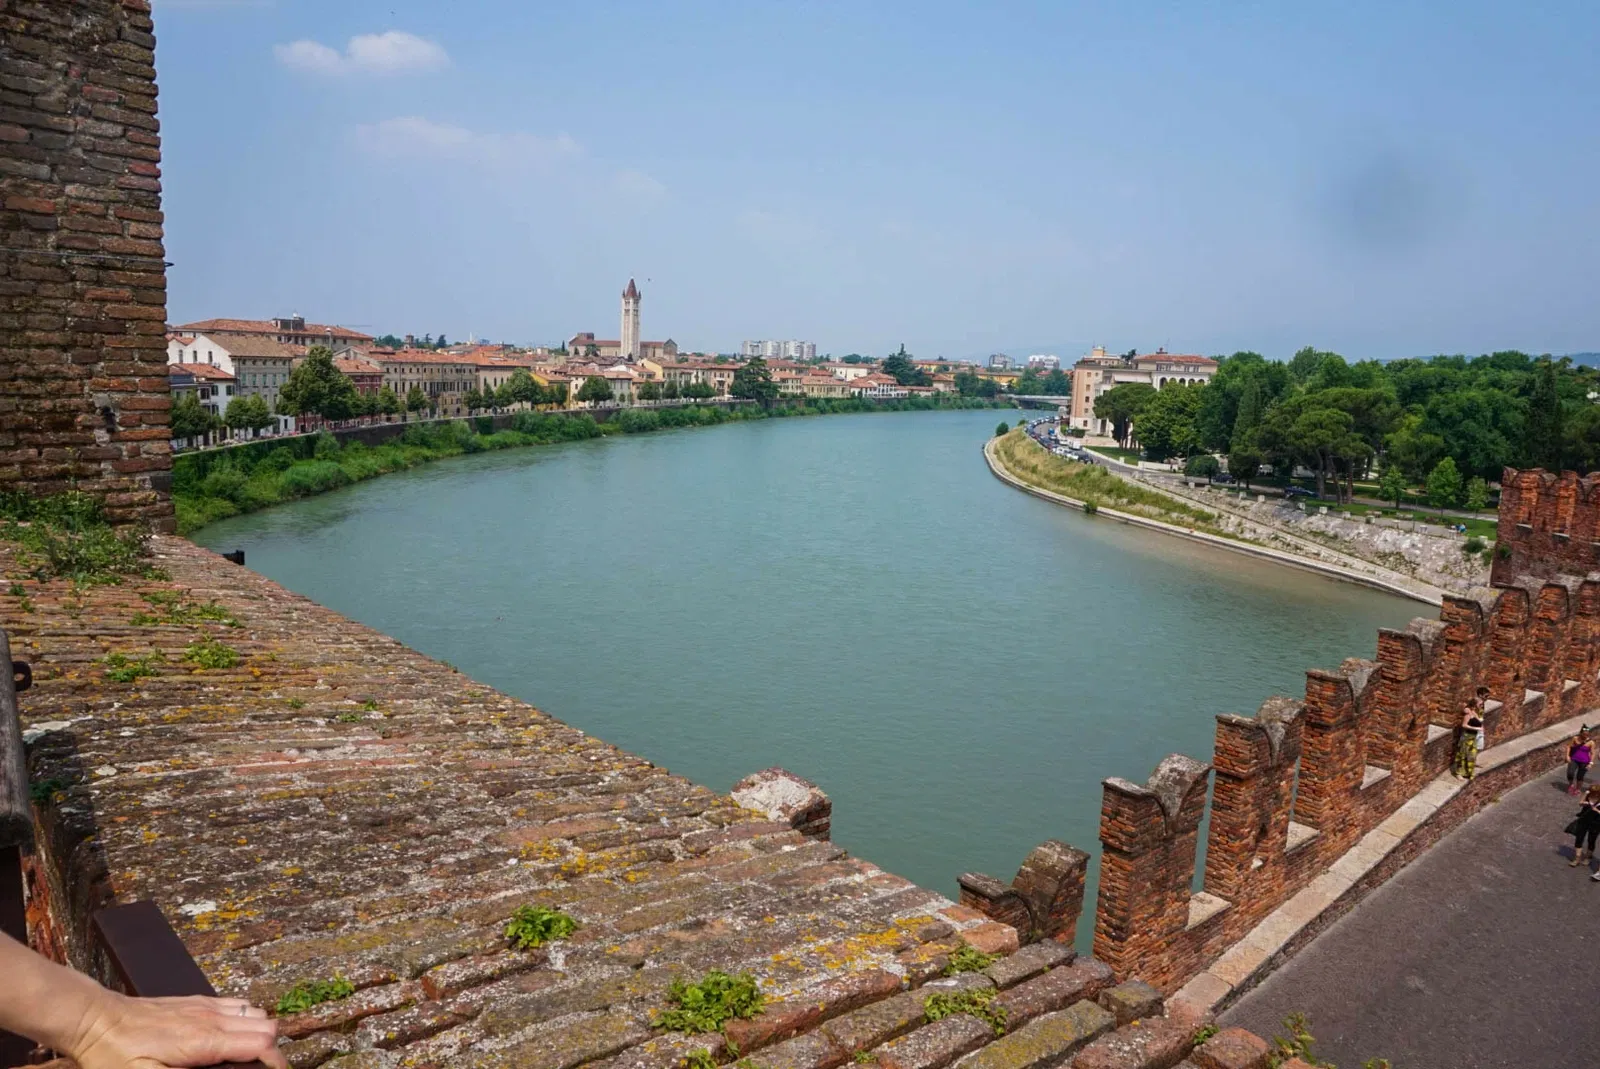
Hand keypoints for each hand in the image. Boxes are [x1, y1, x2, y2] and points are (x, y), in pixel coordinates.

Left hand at [65, 991, 286, 1068]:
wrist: (95, 1019)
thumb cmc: (115, 1055)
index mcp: (205, 1041)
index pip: (263, 1044)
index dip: (276, 1063)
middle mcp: (211, 1018)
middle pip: (267, 1026)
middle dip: (271, 1051)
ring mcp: (205, 1006)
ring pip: (255, 1013)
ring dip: (258, 1034)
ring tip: (246, 1058)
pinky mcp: (195, 1001)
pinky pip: (236, 1004)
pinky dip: (244, 1020)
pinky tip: (228, 1038)